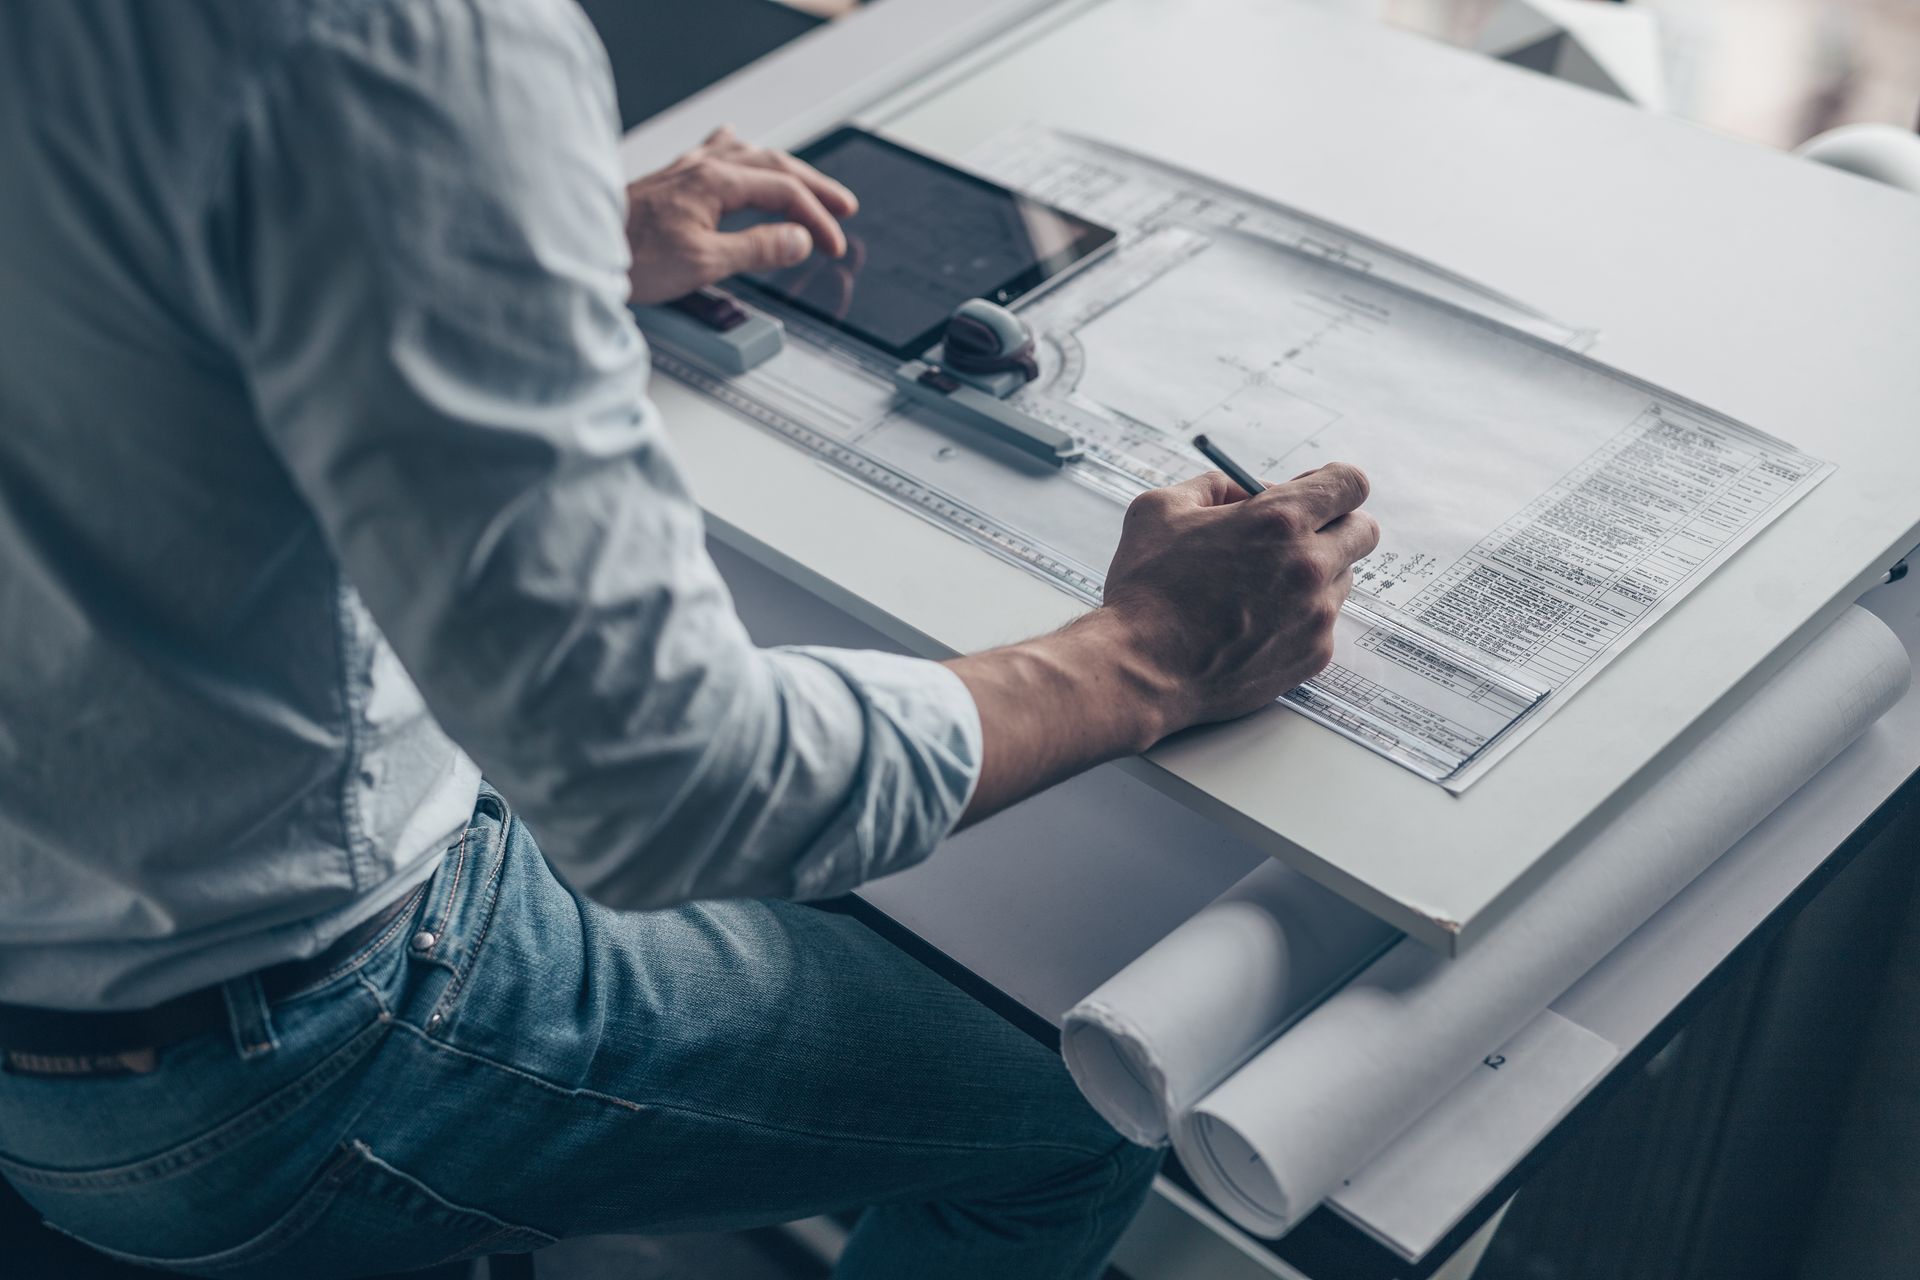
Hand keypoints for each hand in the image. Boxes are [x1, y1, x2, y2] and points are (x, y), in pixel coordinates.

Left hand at [624, 126, 858, 304]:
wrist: (582, 249)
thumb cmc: (632, 257)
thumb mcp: (704, 262)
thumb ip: (757, 248)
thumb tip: (798, 239)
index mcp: (716, 183)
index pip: (784, 192)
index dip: (816, 218)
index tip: (832, 244)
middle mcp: (702, 167)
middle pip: (774, 165)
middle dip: (814, 187)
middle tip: (843, 207)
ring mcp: (687, 170)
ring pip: (750, 155)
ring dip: (785, 170)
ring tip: (807, 184)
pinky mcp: (673, 179)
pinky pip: (719, 152)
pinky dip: (744, 154)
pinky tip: (739, 148)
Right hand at [945, 462, 1376, 823]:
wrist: (1140, 669)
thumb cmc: (1145, 591)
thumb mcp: (1160, 510)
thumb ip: (1211, 486)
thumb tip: (1241, 489)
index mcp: (1279, 521)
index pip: (1350, 484)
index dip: (1332, 485)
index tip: (1315, 494)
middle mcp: (1309, 565)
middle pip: (1364, 531)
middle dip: (1334, 527)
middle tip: (1296, 538)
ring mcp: (1316, 614)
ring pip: (1343, 579)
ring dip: (1315, 575)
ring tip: (1261, 588)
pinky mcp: (1314, 655)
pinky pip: (1324, 623)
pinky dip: (1300, 618)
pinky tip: (1257, 622)